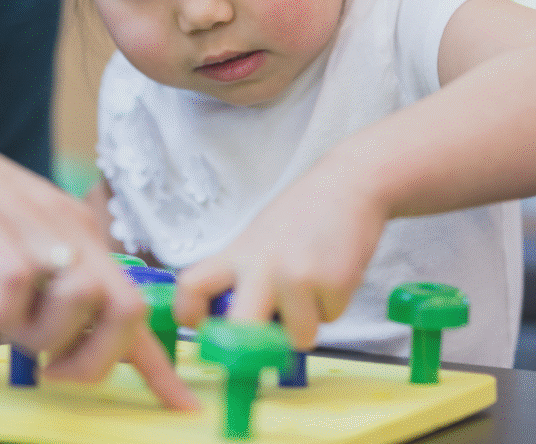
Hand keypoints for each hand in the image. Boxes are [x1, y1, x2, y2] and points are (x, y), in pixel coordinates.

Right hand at [0, 63, 196, 410]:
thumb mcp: (3, 241)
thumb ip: (37, 284)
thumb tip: (62, 338)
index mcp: (74, 231)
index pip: (133, 304)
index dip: (158, 364)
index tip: (178, 405)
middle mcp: (62, 226)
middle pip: (125, 310)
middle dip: (95, 362)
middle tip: (50, 372)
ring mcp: (23, 222)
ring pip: (77, 304)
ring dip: (38, 339)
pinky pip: (13, 286)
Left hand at [173, 165, 387, 350]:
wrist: (347, 186)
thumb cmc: (299, 217)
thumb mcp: (256, 240)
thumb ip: (240, 276)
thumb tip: (233, 324)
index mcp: (234, 254)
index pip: (191, 286)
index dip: (189, 315)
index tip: (200, 329)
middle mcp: (260, 266)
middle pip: (241, 330)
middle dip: (253, 349)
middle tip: (264, 341)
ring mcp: (297, 276)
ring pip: (297, 337)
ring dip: (306, 323)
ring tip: (311, 287)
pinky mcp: (334, 283)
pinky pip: (330, 320)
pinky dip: (333, 306)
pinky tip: (333, 275)